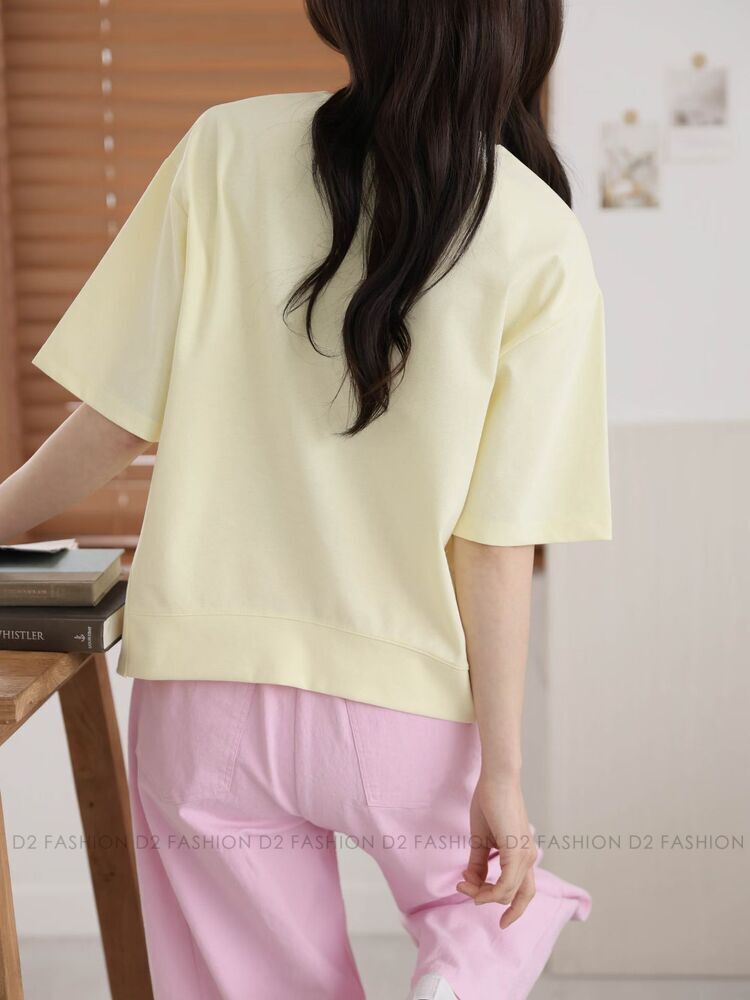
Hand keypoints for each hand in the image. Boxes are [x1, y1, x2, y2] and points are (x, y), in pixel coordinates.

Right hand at [456, 771, 536, 928]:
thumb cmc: (490, 803)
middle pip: (518, 897)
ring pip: (507, 893)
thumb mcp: (481, 839)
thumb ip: (478, 863)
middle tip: (468, 893)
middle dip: (492, 903)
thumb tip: (471, 883)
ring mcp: (525, 855)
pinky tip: (470, 882)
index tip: (471, 893)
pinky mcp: (516, 851)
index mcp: (523, 855)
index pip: (520, 890)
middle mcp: (528, 858)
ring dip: (483, 894)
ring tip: (463, 884)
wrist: (497, 779)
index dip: (502, 902)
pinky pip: (505, 885)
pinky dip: (488, 890)